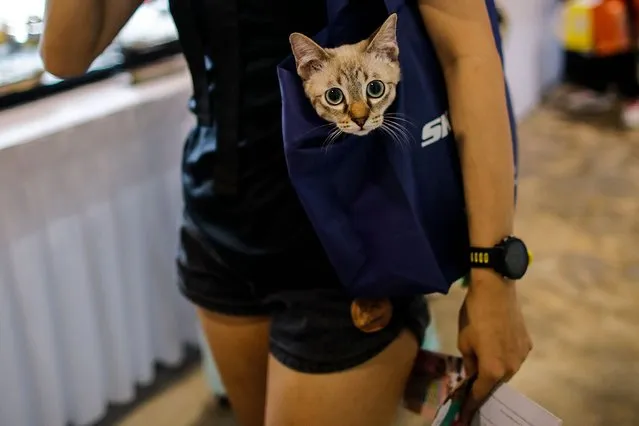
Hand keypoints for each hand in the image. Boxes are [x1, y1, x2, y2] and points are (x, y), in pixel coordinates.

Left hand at [457, 270, 531, 423]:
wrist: (495, 289)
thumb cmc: (474, 315)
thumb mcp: (464, 341)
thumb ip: (469, 363)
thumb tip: (471, 373)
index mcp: (493, 370)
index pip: (480, 394)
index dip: (471, 404)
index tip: (465, 413)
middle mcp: (512, 368)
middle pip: (495, 383)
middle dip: (484, 383)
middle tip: (472, 379)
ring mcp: (522, 356)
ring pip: (506, 370)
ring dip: (495, 368)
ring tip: (484, 356)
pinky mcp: (528, 344)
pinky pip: (514, 357)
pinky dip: (504, 356)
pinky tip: (496, 343)